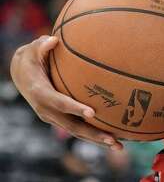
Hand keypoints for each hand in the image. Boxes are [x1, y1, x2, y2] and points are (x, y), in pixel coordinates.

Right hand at [10, 35, 121, 149]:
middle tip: (113, 140)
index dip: (75, 108)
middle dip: (93, 134)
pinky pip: (78, 128)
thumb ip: (42, 45)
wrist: (20, 75)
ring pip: (77, 131)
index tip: (92, 112)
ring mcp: (54, 117)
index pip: (59, 103)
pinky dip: (94, 134)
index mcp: (41, 94)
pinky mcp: (60, 119)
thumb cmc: (32, 58)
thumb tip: (52, 40)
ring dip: (97, 139)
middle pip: (72, 126)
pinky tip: (114, 137)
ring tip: (119, 146)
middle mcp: (47, 110)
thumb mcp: (33, 50)